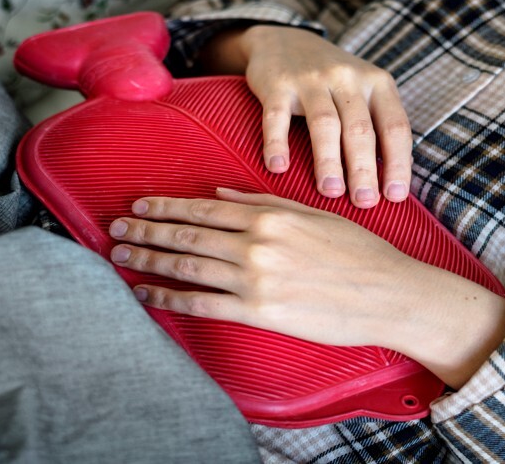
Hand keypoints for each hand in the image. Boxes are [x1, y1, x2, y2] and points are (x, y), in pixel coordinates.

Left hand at [109, 188, 504, 387]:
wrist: (390, 294)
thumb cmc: (358, 252)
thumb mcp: (313, 213)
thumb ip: (265, 201)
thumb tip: (221, 192)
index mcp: (269, 215)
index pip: (203, 208)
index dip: (166, 208)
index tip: (140, 206)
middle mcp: (256, 243)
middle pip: (186, 236)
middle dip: (146, 232)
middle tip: (115, 230)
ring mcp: (255, 279)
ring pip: (187, 267)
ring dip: (148, 261)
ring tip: (120, 258)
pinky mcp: (259, 312)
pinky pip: (202, 304)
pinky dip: (169, 298)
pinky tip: (148, 294)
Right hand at [197, 25, 411, 208]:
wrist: (284, 41)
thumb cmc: (332, 81)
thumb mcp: (364, 91)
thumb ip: (378, 127)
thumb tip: (392, 185)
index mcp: (377, 83)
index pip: (395, 126)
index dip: (398, 163)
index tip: (395, 197)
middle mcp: (348, 78)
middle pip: (360, 129)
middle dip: (364, 169)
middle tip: (364, 202)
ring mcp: (311, 80)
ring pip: (325, 124)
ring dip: (328, 161)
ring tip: (330, 192)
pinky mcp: (277, 84)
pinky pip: (277, 118)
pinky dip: (277, 144)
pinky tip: (278, 169)